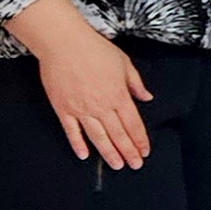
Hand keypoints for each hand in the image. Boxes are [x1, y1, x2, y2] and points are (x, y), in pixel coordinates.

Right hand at [11, 0, 151, 167]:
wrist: (65, 44)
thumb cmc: (96, 50)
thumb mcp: (125, 64)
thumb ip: (136, 84)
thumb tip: (147, 98)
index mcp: (119, 95)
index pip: (133, 124)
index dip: (140, 140)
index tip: (144, 152)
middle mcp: (102, 106)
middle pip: (118, 134)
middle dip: (128, 151)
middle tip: (135, 165)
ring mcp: (81, 109)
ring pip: (98, 137)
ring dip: (108, 153)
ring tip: (117, 165)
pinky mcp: (63, 109)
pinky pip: (72, 131)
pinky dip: (78, 144)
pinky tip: (84, 155)